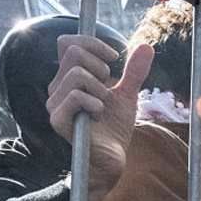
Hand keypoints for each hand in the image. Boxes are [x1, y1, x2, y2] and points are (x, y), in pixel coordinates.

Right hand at [47, 37, 154, 200]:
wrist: (111, 158)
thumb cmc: (114, 127)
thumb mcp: (127, 94)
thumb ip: (134, 71)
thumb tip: (146, 46)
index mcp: (69, 78)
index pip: (68, 43)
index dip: (92, 43)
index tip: (114, 57)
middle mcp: (57, 87)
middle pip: (73, 52)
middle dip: (101, 67)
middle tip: (108, 90)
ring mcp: (55, 104)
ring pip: (77, 74)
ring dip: (100, 90)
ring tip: (103, 106)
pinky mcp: (58, 120)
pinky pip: (76, 96)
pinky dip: (95, 104)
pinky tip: (98, 116)